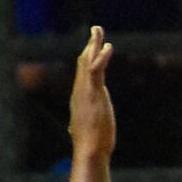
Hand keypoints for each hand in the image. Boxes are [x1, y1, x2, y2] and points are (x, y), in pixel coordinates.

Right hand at [67, 27, 114, 160]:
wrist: (89, 151)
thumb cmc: (89, 147)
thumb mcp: (84, 131)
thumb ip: (79, 127)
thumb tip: (73, 131)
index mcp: (79, 99)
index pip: (82, 75)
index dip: (87, 60)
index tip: (91, 49)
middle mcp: (79, 91)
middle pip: (83, 63)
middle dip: (89, 46)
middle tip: (95, 31)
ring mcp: (86, 91)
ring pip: (88, 61)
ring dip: (94, 44)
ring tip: (98, 30)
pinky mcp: (94, 93)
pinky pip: (97, 70)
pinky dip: (102, 57)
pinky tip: (108, 47)